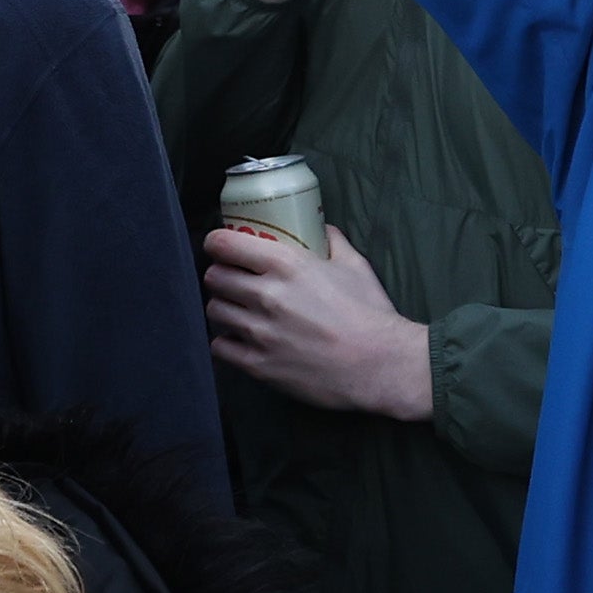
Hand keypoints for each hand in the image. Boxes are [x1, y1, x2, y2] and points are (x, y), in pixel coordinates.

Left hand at [203, 221, 430, 418]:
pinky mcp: (258, 365)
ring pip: (214, 311)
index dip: (216, 243)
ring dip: (224, 306)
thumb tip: (321, 227)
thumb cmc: (369, 313)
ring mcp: (259, 333)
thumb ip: (333, 241)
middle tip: (233, 278)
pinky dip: (227, 341)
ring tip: (237, 309)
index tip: (220, 245)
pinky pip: (220, 347)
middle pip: (214, 277)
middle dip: (220, 274)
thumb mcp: (355, 265)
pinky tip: (241, 339)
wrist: (379, 365)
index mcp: (287, 265)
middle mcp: (266, 296)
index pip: (225, 245)